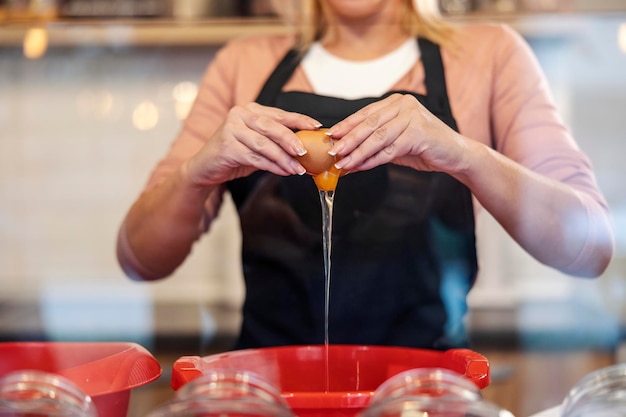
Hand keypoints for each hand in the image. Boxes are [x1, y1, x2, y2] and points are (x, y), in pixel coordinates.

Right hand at [186, 102, 321, 186]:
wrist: (206, 167)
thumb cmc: (234, 154)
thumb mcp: (257, 144)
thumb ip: (276, 142)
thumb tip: (305, 149)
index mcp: (250, 110)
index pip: (280, 114)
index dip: (300, 119)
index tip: (317, 126)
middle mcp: (240, 115)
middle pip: (272, 127)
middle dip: (292, 140)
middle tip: (306, 152)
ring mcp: (231, 129)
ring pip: (265, 144)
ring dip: (284, 158)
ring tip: (297, 168)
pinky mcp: (227, 146)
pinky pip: (255, 157)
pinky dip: (272, 166)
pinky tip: (283, 171)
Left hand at [326, 93, 469, 174]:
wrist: (455, 155)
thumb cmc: (424, 147)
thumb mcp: (396, 142)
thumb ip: (375, 143)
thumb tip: (346, 153)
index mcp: (397, 102)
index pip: (366, 113)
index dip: (347, 124)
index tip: (330, 135)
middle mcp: (404, 105)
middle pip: (369, 124)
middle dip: (348, 139)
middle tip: (332, 151)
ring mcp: (412, 117)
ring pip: (377, 137)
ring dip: (357, 151)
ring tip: (342, 162)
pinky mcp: (418, 133)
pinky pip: (389, 149)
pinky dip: (372, 159)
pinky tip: (360, 166)